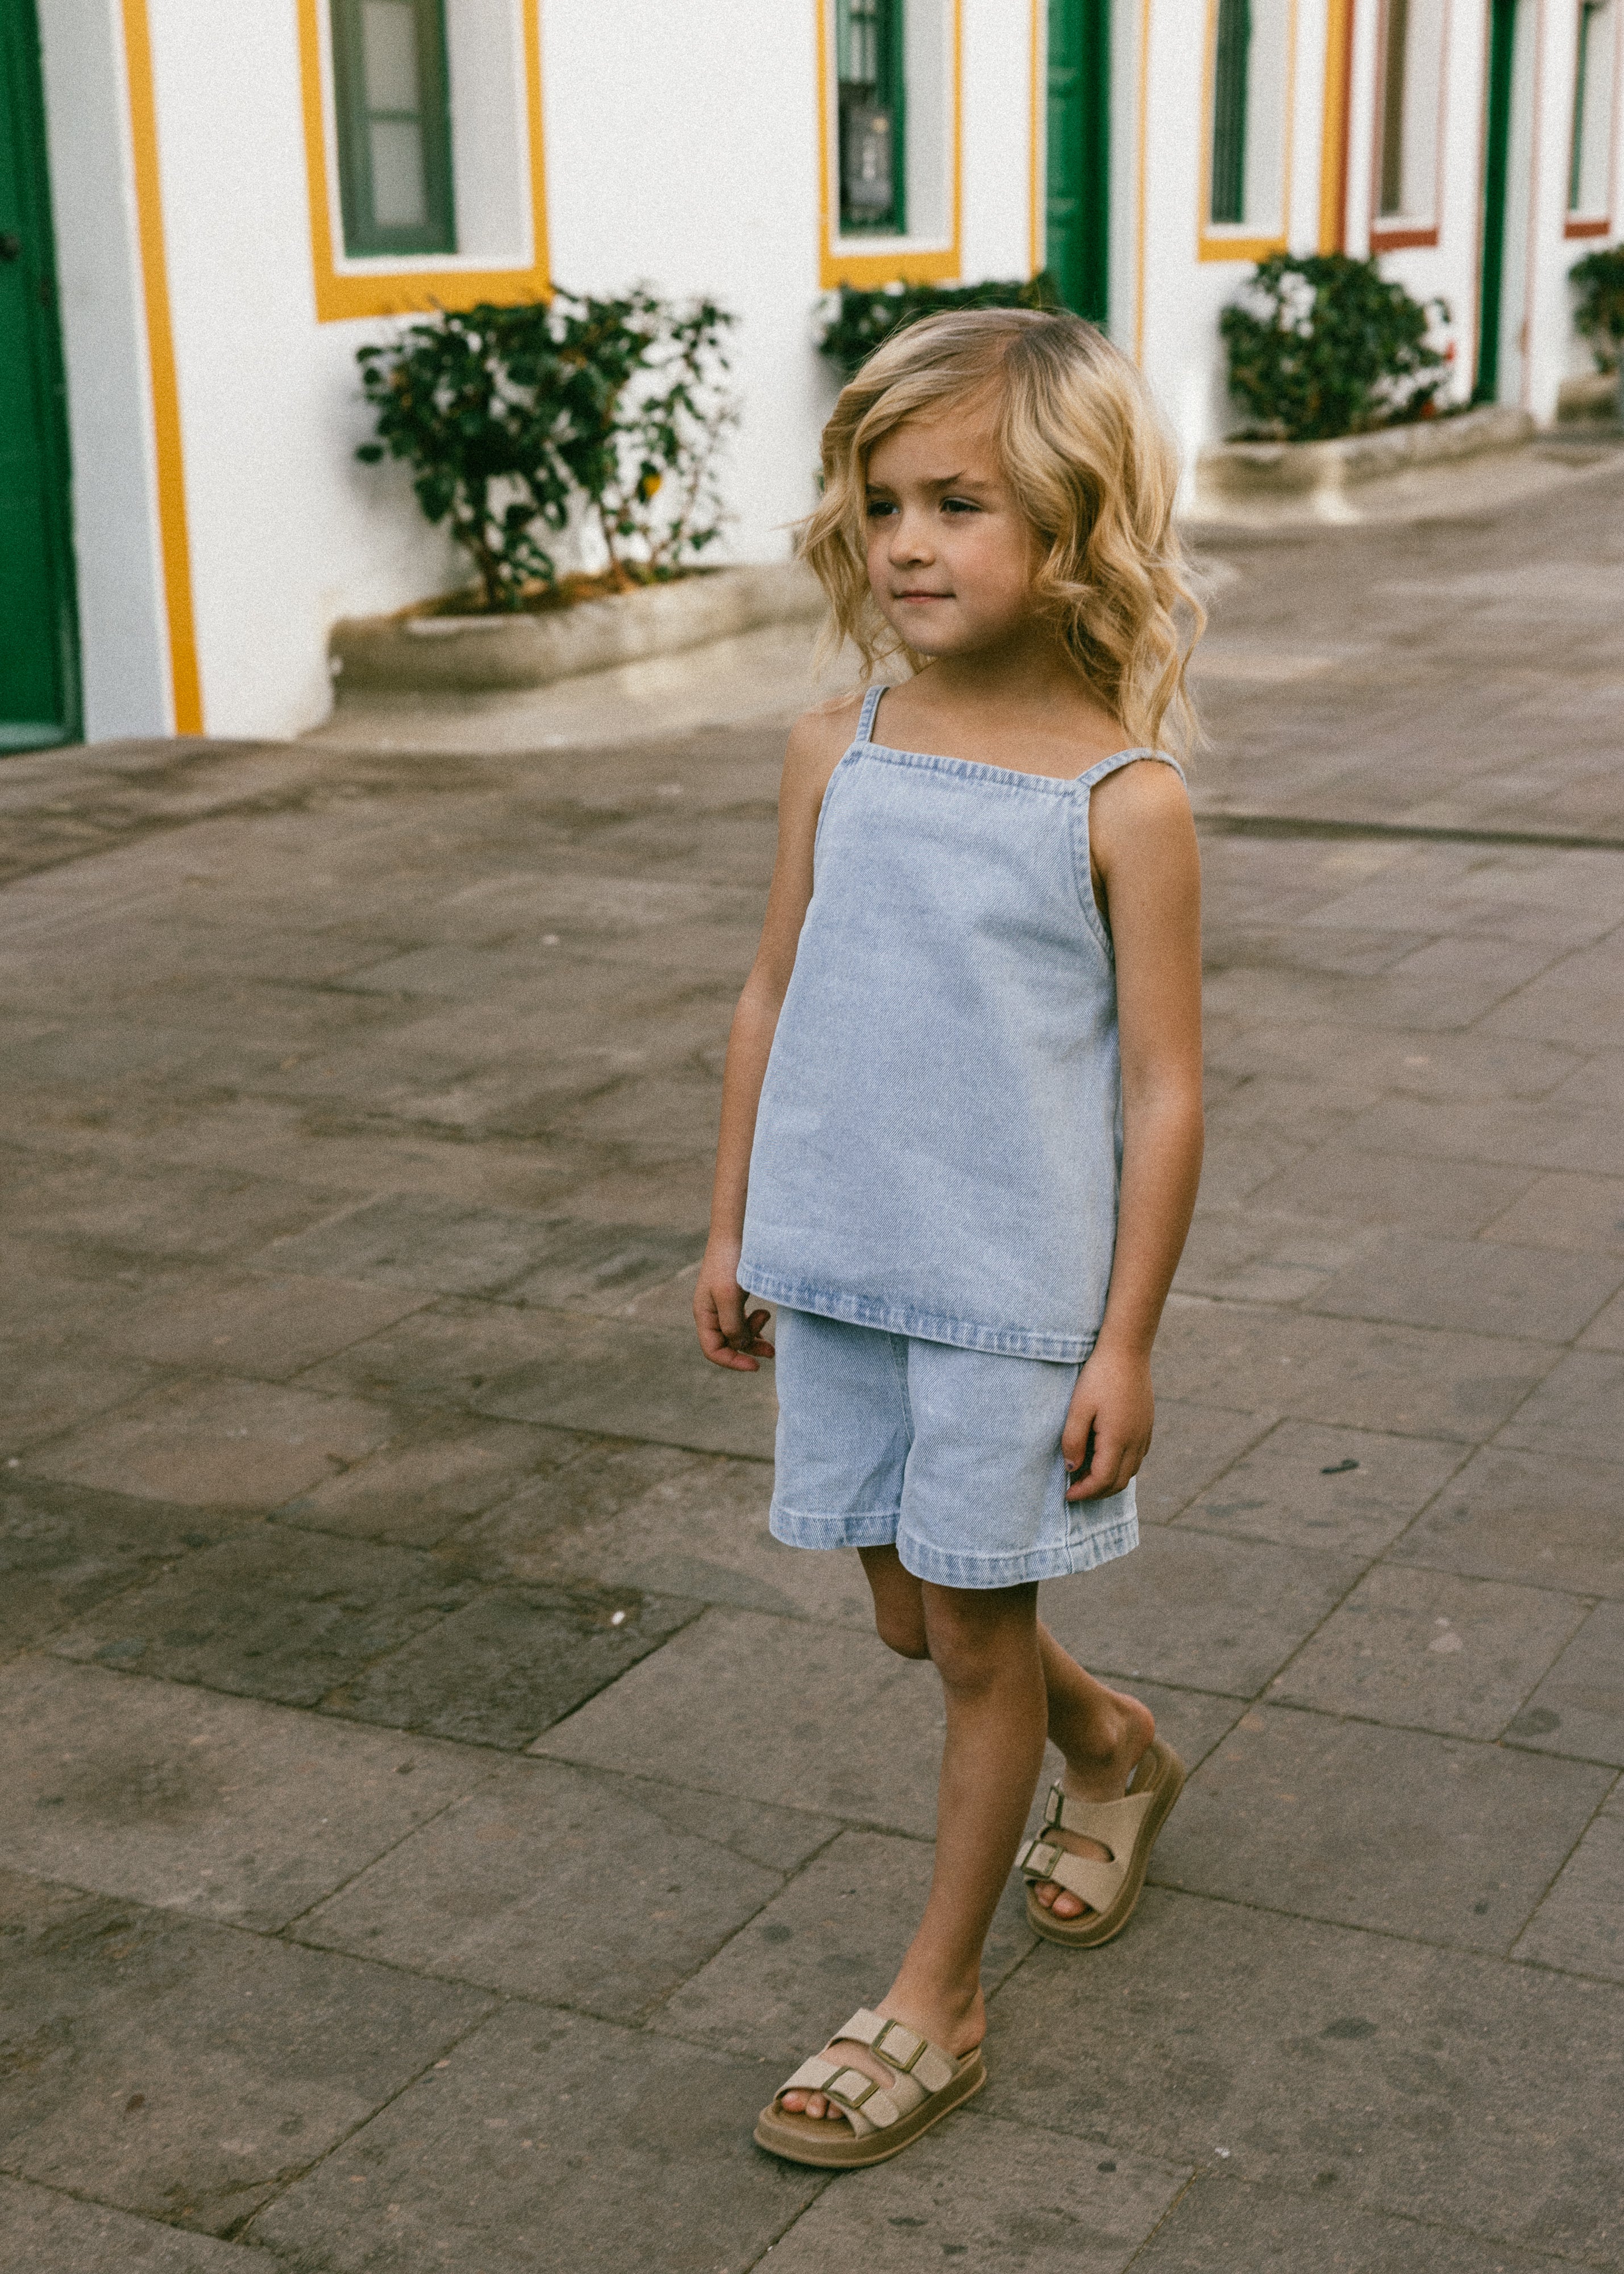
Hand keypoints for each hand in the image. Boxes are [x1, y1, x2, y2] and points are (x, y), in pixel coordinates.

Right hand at [694, 1240, 775, 1370]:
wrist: (738, 1229)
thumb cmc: (730, 1260)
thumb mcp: (729, 1296)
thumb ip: (733, 1325)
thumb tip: (741, 1346)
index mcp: (704, 1314)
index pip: (713, 1350)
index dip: (733, 1362)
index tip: (756, 1365)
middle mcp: (712, 1311)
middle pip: (728, 1344)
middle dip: (749, 1348)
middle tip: (772, 1350)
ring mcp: (723, 1303)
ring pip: (738, 1332)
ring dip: (754, 1332)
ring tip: (767, 1316)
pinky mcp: (736, 1294)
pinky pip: (744, 1318)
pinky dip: (755, 1320)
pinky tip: (765, 1311)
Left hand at [1062, 1342, 1152, 1500]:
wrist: (1126, 1350)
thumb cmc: (1098, 1376)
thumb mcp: (1078, 1408)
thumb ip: (1072, 1441)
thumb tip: (1071, 1469)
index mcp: (1118, 1439)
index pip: (1102, 1481)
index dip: (1083, 1493)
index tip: (1066, 1494)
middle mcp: (1136, 1441)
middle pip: (1119, 1482)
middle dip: (1096, 1493)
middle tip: (1074, 1490)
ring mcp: (1144, 1433)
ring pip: (1131, 1472)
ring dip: (1109, 1481)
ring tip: (1087, 1476)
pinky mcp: (1147, 1425)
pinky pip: (1137, 1457)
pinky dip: (1121, 1467)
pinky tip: (1105, 1458)